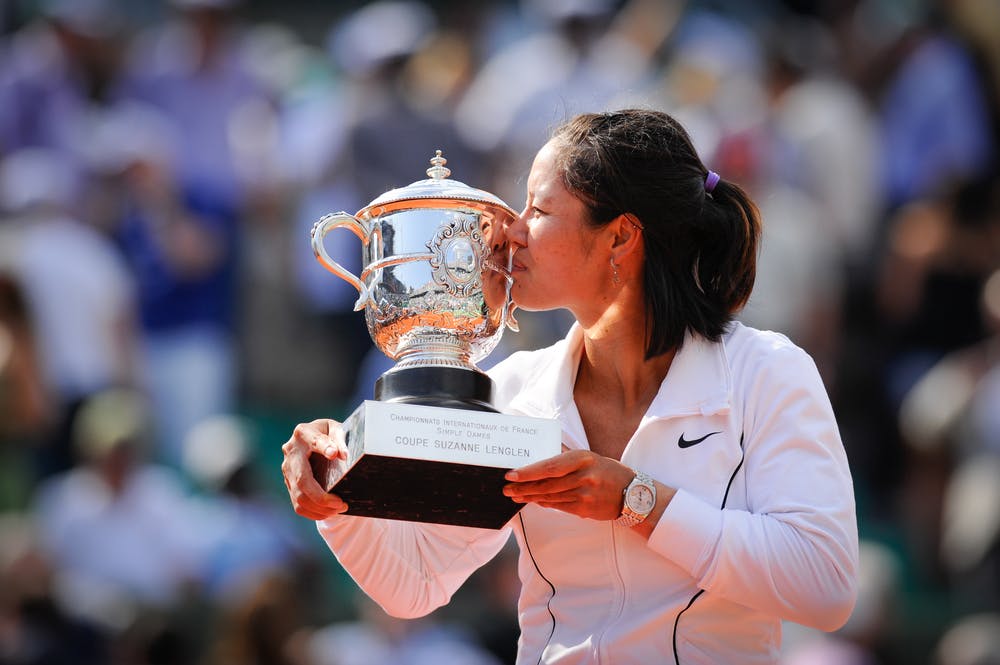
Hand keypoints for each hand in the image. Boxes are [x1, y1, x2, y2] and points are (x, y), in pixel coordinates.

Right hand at [281, 419, 349, 520]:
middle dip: (321, 497)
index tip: (334, 454)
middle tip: (341, 504)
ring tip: (339, 509)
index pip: (314, 441)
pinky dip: (314, 512)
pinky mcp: (288, 482)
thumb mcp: (337, 430)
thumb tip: (342, 456)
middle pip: (302, 480)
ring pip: (299, 497)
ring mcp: (287, 469)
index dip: (324, 447)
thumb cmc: (329, 433)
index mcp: (303, 433)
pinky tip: (328, 512)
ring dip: (319, 508)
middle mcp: (291, 451)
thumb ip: (340, 439)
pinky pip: (297, 504)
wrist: (314, 437)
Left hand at [502, 450, 633, 519]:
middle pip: (547, 484)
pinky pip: (558, 506)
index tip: (511, 475)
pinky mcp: (584, 509)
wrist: (632, 494)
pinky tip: (533, 501)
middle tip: (507, 489)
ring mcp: (584, 494)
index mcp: (583, 458)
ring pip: (550, 496)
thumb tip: (540, 451)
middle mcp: (584, 476)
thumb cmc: (607, 472)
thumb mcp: (589, 458)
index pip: (550, 466)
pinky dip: (544, 503)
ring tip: (515, 496)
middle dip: (523, 487)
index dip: (529, 472)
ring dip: (530, 497)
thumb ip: (566, 456)